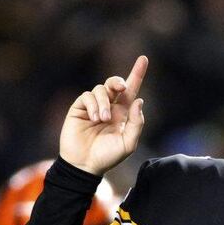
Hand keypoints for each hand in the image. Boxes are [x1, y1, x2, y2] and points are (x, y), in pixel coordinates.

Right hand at [60, 56, 148, 175]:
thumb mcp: (128, 143)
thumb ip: (136, 123)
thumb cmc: (107, 156)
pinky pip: (87, 96)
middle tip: (121, 88)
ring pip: (100, 89)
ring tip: (102, 120)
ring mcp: (93, 106)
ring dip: (103, 102)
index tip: (144, 59)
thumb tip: (139, 100)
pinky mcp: (79, 108)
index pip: (131, 90)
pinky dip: (93, 105)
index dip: (137, 74)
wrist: (85, 165)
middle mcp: (109, 107)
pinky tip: (94, 118)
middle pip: (114, 84)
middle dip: (118, 81)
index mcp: (123, 114)